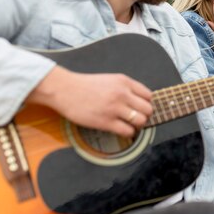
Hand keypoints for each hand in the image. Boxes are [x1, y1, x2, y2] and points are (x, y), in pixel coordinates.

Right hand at [28, 66, 152, 137]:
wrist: (64, 89)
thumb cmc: (85, 86)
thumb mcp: (110, 79)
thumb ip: (126, 88)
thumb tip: (140, 100)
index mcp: (124, 82)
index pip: (149, 95)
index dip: (147, 104)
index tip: (142, 108)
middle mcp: (122, 94)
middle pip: (148, 109)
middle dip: (145, 115)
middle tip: (138, 119)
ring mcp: (114, 108)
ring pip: (141, 121)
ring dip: (138, 126)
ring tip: (131, 125)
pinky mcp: (105, 121)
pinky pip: (128, 131)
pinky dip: (129, 133)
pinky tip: (123, 131)